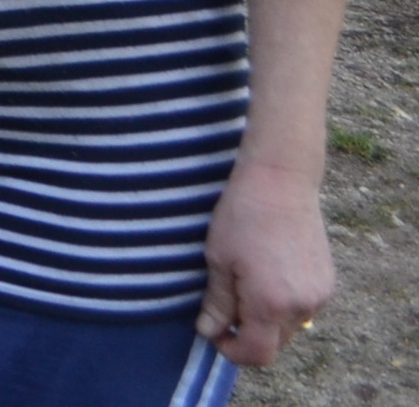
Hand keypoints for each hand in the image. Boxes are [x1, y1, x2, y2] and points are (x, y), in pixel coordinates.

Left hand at [199, 155, 333, 368]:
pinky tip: (267, 274)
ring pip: (290, 326)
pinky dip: (284, 304)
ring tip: (246, 282)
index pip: (257, 353)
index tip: (215, 334)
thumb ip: (217, 302)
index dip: (233, 351)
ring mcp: (320, 295)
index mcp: (271, 304)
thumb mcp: (219, 259)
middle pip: (274, 342)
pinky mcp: (328, 283)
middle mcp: (302, 306)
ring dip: (266, 318)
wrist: (281, 182)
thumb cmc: (242, 216)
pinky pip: (303, 308)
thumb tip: (209, 332)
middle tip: (224, 303)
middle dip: (247, 332)